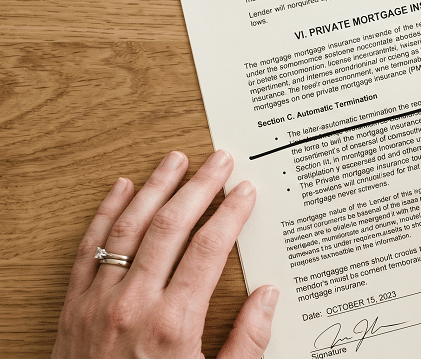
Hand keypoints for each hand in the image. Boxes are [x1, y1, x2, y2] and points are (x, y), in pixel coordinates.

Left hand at [51, 150, 277, 358]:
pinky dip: (105, 213)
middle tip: (219, 160)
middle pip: (171, 226)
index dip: (231, 213)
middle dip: (199, 187)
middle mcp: (134, 304)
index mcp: (174, 323)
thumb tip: (269, 297)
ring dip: (154, 187)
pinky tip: (121, 189)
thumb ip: (248, 342)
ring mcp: (99, 301)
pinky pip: (89, 247)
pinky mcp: (73, 306)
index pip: (210, 248)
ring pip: (129, 227)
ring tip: (175, 160)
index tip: (245, 191)